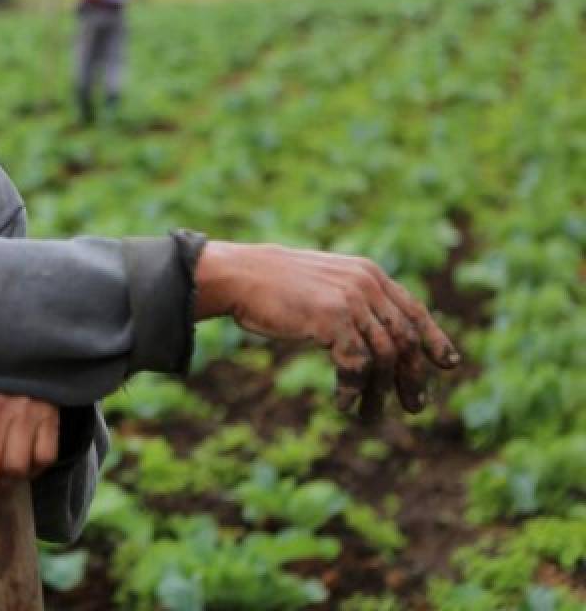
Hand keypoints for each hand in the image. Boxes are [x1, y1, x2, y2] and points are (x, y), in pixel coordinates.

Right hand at [195, 241, 460, 419]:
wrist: (242, 276)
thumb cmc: (274, 285)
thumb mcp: (323, 286)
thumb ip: (352, 301)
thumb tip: (373, 336)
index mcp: (368, 273)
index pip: (414, 309)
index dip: (435, 338)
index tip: (448, 364)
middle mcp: (366, 284)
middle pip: (405, 338)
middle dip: (412, 376)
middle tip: (415, 406)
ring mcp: (350, 300)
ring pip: (384, 356)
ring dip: (380, 392)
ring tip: (370, 416)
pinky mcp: (332, 318)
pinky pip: (355, 363)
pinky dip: (353, 388)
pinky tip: (344, 404)